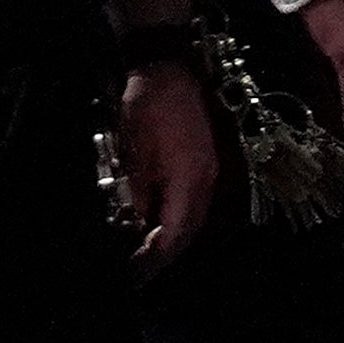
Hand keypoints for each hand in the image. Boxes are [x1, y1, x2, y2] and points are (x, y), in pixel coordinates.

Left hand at [118, 62, 221, 272]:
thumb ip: (139, 194)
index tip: (136, 274)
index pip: (175, 234)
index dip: (155, 258)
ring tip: (147, 249)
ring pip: (192, 217)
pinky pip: (193, 201)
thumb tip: (138, 225)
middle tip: (140, 268)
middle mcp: (206, 183)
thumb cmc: (147, 108)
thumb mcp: (134, 154)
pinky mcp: (205, 163)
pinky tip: (159, 219)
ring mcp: (210, 172)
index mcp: (190, 183)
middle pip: (188, 231)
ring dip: (172, 236)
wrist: (169, 68)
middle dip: (165, 253)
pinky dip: (176, 216)